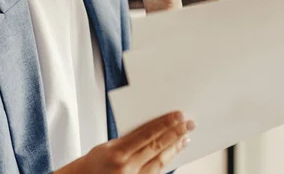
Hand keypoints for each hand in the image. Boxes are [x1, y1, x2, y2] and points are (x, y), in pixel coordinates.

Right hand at [55, 111, 194, 173]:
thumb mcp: (108, 146)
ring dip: (175, 148)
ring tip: (186, 137)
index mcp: (117, 152)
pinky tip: (174, 153)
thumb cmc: (94, 163)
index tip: (179, 115)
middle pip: (157, 147)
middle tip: (189, 123)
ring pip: (160, 162)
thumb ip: (130, 139)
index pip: (147, 134)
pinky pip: (156, 173)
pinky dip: (167, 162)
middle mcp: (126, 167)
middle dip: (175, 133)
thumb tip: (155, 129)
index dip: (165, 123)